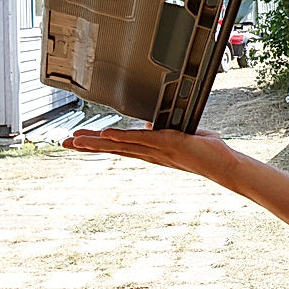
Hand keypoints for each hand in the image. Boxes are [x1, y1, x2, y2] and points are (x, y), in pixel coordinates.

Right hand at [63, 125, 233, 178]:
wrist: (223, 165)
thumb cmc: (207, 152)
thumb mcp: (181, 137)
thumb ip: (164, 131)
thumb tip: (152, 123)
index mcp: (153, 152)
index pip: (121, 147)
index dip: (99, 144)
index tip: (80, 141)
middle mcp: (151, 154)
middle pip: (114, 149)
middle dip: (89, 146)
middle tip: (65, 142)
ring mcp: (157, 151)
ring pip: (121, 146)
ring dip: (97, 142)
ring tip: (76, 140)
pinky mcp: (167, 144)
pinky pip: (141, 139)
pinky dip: (123, 137)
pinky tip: (106, 135)